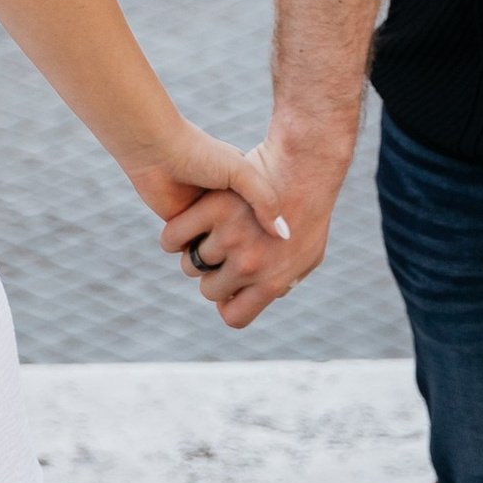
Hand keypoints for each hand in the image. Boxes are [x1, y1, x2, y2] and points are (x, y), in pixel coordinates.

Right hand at [158, 137, 335, 331]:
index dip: (228, 302)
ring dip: (196, 251)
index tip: (230, 288)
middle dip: (212, 274)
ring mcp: (230, 236)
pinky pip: (173, 238)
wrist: (305, 167)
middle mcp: (250, 265)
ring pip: (190, 263)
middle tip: (221, 253)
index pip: (234, 316)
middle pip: (209, 290)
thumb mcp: (309, 253)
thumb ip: (285, 280)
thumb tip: (266, 297)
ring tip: (209, 233)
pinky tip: (185, 228)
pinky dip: (174, 236)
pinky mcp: (213, 209)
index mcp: (271, 283)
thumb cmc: (310, 211)